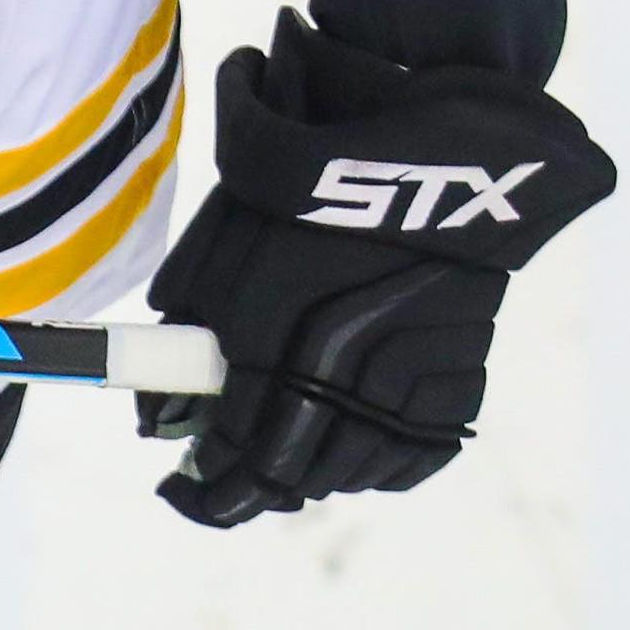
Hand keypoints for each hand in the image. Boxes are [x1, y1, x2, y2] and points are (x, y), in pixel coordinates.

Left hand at [140, 10, 612, 527]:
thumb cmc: (314, 175)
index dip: (206, 478)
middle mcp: (354, 346)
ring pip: (359, 465)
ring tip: (280, 476)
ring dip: (312, 480)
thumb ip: (191, 315)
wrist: (434, 135)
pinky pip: (424, 449)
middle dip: (250, 489)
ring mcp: (418, 361)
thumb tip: (159, 410)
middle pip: (297, 465)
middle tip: (218, 495)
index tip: (182, 490)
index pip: (240, 437)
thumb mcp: (233, 225)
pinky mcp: (469, 361)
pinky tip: (351, 459)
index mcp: (285, 313)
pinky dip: (383, 465)